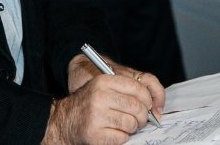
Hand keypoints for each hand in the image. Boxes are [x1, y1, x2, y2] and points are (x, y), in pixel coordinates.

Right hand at [43, 64, 165, 143]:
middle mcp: (100, 96)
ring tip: (122, 126)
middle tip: (138, 120)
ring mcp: (97, 115)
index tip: (148, 106)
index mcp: (104, 81)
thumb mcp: (103, 87)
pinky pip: (122, 138)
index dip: (148, 100)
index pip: (138, 88)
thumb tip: (155, 105)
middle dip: (142, 117)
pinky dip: (121, 138)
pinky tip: (113, 133)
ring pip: (131, 124)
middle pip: (137, 108)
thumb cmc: (89, 104)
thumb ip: (126, 90)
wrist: (65, 120)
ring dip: (131, 128)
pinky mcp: (95, 134)